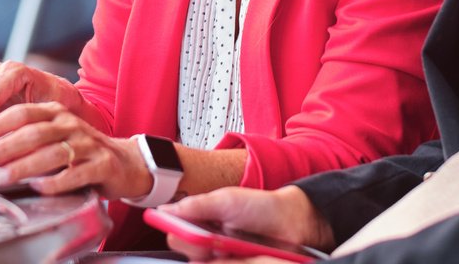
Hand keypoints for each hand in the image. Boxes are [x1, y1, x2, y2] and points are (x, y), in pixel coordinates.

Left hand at [0, 101, 152, 199]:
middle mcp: (70, 124)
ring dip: (20, 167)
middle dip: (1, 146)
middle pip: (32, 132)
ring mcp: (87, 144)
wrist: (125, 162)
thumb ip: (26, 137)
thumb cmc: (81, 150)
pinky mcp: (101, 165)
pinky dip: (54, 181)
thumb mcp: (55, 135)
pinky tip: (38, 187)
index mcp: (56, 112)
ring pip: (50, 153)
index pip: (21, 113)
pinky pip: (74, 173)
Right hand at [159, 185, 333, 259]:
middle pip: (188, 254)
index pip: (176, 233)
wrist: (293, 223)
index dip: (175, 234)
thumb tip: (165, 209)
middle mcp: (209, 244)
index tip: (180, 231)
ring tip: (229, 247)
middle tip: (210, 241)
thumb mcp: (226, 201)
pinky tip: (237, 258)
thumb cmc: (259, 207)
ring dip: (212, 258)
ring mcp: (224, 259)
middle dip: (196, 248)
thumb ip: (196, 205)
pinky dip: (225, 263)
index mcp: (202, 223)